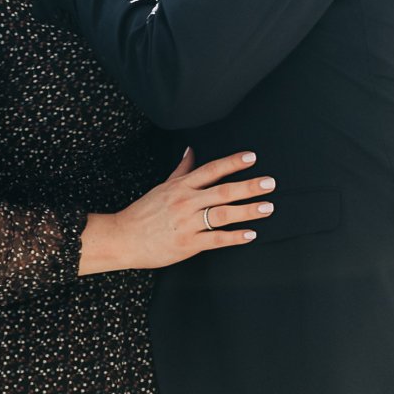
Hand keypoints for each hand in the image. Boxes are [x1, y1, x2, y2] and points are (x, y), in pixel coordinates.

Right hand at [79, 149, 274, 273]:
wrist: (124, 237)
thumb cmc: (144, 212)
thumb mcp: (163, 186)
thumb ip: (182, 170)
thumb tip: (191, 150)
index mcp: (182, 186)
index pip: (211, 170)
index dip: (232, 162)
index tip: (251, 157)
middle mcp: (187, 202)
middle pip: (223, 191)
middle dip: (249, 186)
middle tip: (270, 183)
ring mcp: (188, 223)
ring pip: (223, 214)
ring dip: (247, 211)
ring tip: (267, 207)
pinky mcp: (188, 244)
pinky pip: (215, 240)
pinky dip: (234, 237)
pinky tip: (250, 235)